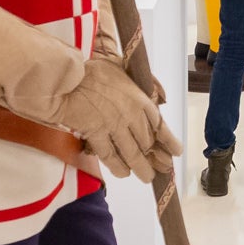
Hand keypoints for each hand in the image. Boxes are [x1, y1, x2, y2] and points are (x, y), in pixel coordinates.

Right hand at [59, 55, 181, 184]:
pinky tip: (123, 173)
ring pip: (132, 153)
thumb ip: (142, 81)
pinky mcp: (96, 135)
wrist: (67, 78)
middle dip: (154, 157)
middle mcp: (131, 115)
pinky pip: (110, 156)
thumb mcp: (123, 67)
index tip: (175, 152)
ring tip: (146, 177)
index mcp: (140, 99)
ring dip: (141, 168)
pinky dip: (117, 166)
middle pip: (147, 142)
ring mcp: (114, 127)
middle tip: (159, 167)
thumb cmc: (93, 70)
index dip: (169, 141)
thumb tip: (159, 94)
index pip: (160, 125)